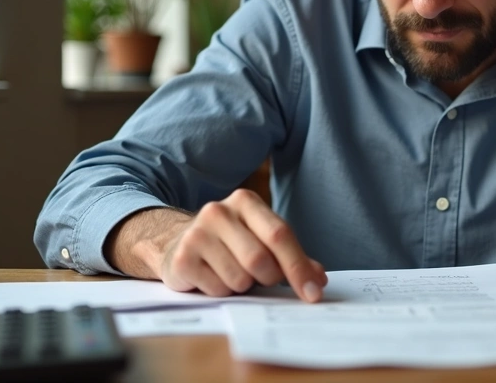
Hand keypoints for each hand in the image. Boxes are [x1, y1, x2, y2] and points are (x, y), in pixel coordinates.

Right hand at [157, 189, 327, 301]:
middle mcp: (219, 212)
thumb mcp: (261, 239)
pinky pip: (217, 289)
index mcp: (246, 201)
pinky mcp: (182, 258)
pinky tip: (213, 277)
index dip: (299, 267)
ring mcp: (197, 234)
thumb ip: (292, 256)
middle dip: (268, 277)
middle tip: (263, 278)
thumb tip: (318, 279)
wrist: (177, 242)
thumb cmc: (229, 243)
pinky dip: (223, 292)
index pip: (279, 235)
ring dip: (243, 286)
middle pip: (259, 259)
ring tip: (232, 273)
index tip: (313, 292)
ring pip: (239, 278)